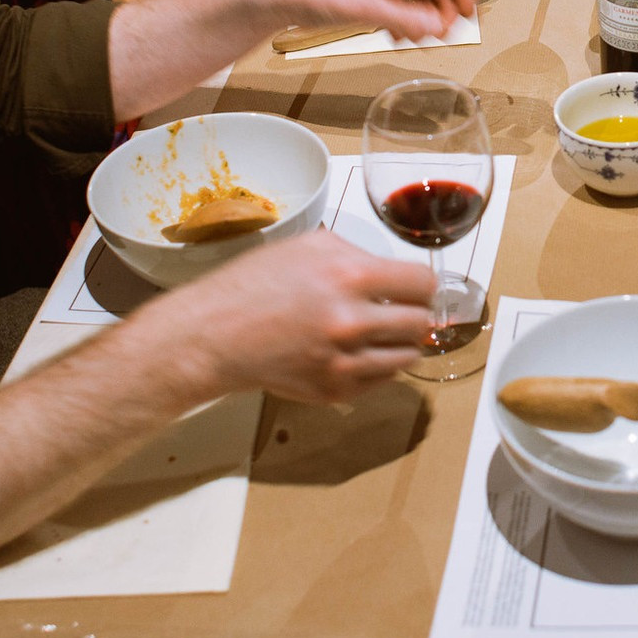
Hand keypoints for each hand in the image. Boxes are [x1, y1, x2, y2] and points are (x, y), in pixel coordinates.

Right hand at [165, 232, 436, 403]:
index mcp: (349, 277)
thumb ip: (357, 255)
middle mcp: (352, 322)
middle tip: (404, 312)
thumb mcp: (309, 246)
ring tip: (382, 333)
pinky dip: (379, 367)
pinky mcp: (335, 391)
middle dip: (416, 315)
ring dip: (401, 343)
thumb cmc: (255, 283)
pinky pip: (381, 381)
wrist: (214, 334)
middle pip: (421, 323)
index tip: (418, 288)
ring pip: (407, 357)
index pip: (422, 284)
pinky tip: (358, 352)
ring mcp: (344, 362)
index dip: (423, 285)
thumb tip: (394, 273)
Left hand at [248, 0, 476, 39]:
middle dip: (443, 7)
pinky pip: (406, 5)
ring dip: (426, 17)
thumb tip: (437, 29)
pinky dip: (409, 21)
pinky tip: (400, 37)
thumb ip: (403, 18)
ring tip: (420, 37)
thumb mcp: (362, 7)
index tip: (468, 14)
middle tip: (444, 32)